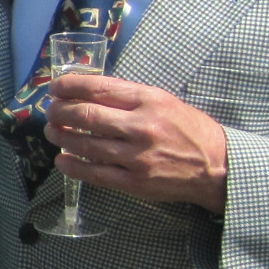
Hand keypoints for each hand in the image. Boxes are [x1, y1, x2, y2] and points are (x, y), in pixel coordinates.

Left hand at [46, 73, 229, 213]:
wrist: (218, 166)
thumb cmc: (188, 129)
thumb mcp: (164, 101)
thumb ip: (128, 96)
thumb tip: (85, 90)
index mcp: (150, 100)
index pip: (98, 87)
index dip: (69, 86)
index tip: (55, 87)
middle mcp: (142, 126)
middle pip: (85, 115)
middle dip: (59, 111)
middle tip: (51, 111)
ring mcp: (137, 156)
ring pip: (84, 144)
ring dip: (60, 136)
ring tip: (52, 131)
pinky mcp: (134, 182)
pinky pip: (93, 173)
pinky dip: (71, 166)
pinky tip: (62, 160)